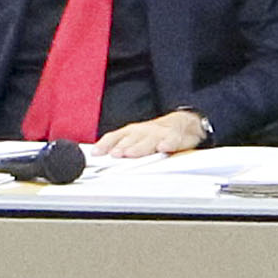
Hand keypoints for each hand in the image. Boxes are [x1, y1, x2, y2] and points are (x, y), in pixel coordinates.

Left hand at [97, 110, 211, 163]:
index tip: (96, 153)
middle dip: (122, 147)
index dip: (105, 144)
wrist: (181, 123)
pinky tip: (163, 148)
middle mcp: (143, 131)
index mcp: (131, 132)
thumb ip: (119, 146)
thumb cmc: (154, 135)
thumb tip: (96, 154)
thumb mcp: (135, 138)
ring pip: (149, 139)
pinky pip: (172, 139)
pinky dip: (168, 143)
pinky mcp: (175, 135)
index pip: (115, 137)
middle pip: (131, 139)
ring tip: (131, 153)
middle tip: (114, 154)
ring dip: (140, 146)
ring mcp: (159, 133)